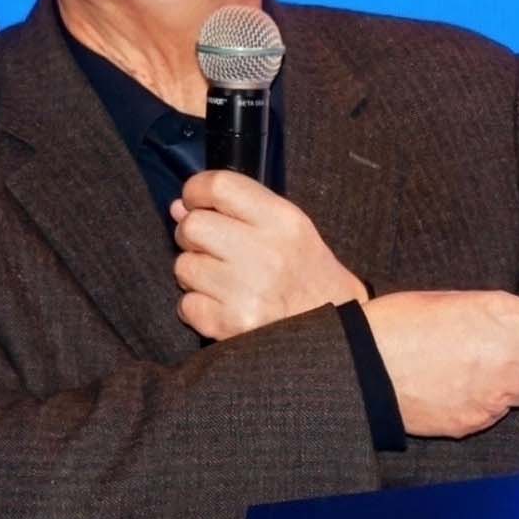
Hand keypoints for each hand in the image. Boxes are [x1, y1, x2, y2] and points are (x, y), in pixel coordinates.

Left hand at [172, 169, 365, 341]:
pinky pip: (187, 305)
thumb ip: (238, 211)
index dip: (196, 191)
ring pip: (184, 266)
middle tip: (212, 250)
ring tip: (223, 283)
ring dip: (195, 275)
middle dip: (192, 236)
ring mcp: (249, 291)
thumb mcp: (289, 230)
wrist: (339, 333)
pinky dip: (197, 308)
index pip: (220, 186)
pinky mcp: (234, 324)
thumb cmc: (308, 276)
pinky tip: (223, 307)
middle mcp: (267, 253)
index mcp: (284, 221)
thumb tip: (178, 207)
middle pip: (193, 226)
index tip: (195, 202)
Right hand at [366, 291, 518, 439]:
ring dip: (516, 385)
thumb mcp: (462, 301)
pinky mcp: (479, 421)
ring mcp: (497, 395)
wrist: (365, 366)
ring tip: (479, 370)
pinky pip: (499, 414)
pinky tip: (459, 388)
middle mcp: (512, 358)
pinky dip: (487, 403)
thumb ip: (506, 316)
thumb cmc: (406, 323)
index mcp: (509, 319)